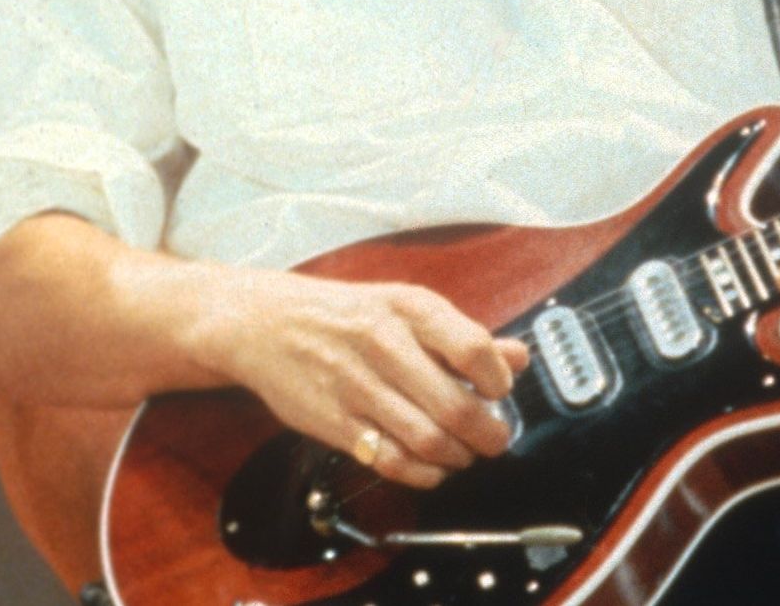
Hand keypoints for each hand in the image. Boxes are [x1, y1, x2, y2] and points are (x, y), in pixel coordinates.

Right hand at [203, 272, 531, 490]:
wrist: (261, 324)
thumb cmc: (341, 315)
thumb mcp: (402, 306)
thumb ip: (462, 335)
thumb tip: (518, 358)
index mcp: (407, 308)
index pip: (474, 349)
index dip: (498, 381)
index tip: (498, 392)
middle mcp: (382, 343)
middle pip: (456, 406)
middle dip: (488, 434)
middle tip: (493, 438)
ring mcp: (356, 386)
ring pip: (429, 441)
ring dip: (458, 457)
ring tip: (461, 452)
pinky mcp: (335, 422)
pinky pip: (392, 462)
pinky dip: (423, 474)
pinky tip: (429, 466)